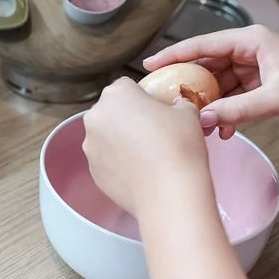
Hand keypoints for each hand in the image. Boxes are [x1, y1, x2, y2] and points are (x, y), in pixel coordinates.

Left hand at [82, 77, 211, 218]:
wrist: (169, 193)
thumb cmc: (178, 146)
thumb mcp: (187, 113)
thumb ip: (178, 104)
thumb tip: (177, 107)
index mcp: (116, 94)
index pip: (127, 86)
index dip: (143, 97)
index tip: (156, 111)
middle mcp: (96, 117)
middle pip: (112, 111)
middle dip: (128, 118)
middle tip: (153, 133)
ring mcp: (90, 145)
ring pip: (106, 136)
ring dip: (121, 141)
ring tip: (147, 155)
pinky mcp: (92, 171)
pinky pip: (106, 160)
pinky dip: (118, 163)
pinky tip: (139, 172)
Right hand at [144, 25, 278, 138]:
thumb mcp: (274, 99)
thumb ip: (236, 110)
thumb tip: (201, 119)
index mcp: (252, 40)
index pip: (203, 44)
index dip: (174, 54)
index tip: (149, 64)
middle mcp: (250, 49)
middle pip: (207, 63)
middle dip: (187, 83)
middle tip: (163, 98)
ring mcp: (254, 67)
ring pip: (218, 83)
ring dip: (208, 103)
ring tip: (194, 121)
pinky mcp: (260, 84)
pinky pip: (232, 96)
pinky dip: (224, 111)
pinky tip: (220, 130)